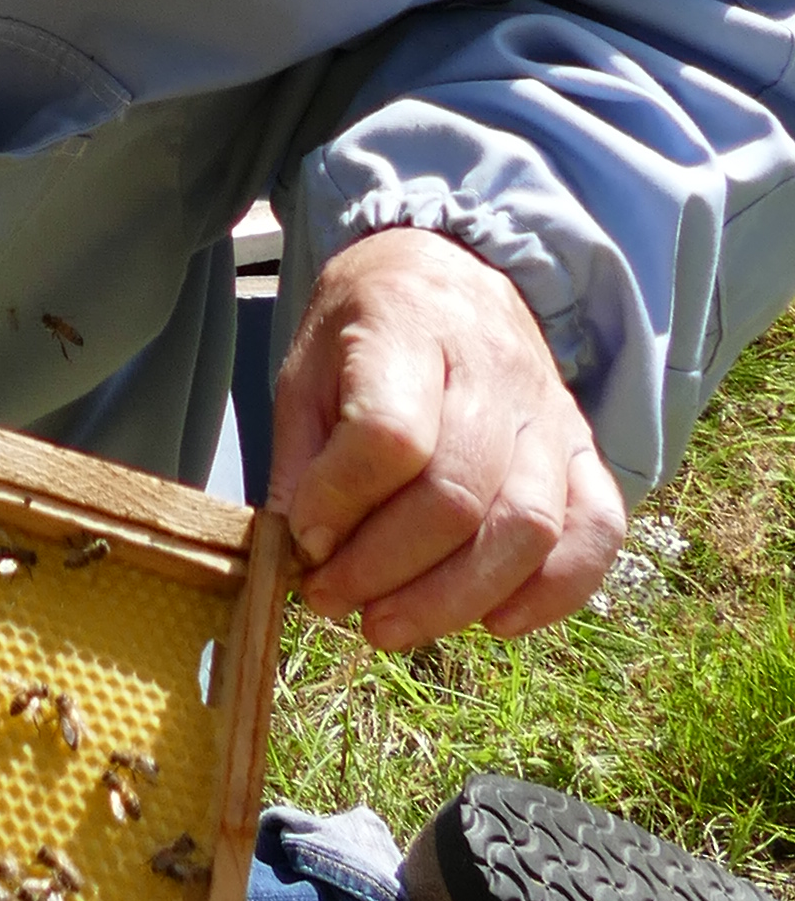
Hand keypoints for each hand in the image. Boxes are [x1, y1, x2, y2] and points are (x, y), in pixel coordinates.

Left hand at [268, 227, 622, 647]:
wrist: (450, 275)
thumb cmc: (365, 331)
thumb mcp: (305, 368)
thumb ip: (302, 456)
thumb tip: (302, 550)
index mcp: (409, 326)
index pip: (389, 433)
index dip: (340, 501)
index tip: (303, 537)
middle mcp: (495, 370)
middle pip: (457, 494)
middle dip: (385, 569)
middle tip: (332, 601)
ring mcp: (550, 413)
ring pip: (527, 526)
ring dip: (454, 598)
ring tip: (388, 625)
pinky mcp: (587, 450)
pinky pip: (598, 531)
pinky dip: (555, 592)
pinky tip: (494, 622)